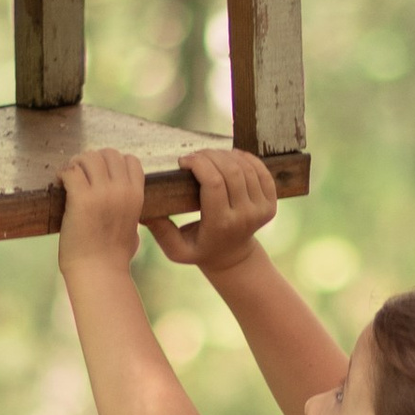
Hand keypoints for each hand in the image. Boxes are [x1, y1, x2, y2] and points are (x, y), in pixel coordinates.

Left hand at [56, 147, 151, 272]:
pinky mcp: (81, 199)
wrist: (99, 273)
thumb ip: (131, 214)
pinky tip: (59, 185)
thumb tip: (130, 215)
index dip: (113, 163)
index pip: (130, 161)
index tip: (100, 175)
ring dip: (76, 164)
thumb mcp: (133, 230)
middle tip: (80, 174)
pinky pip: (70, 171)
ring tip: (69, 178)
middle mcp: (122, 191)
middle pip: (108, 154)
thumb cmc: (114, 258)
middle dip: (92, 160)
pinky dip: (62, 175)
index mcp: (137, 196)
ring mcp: (102, 194)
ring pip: (89, 158)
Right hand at [151, 148, 278, 276]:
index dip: (198, 164)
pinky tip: (230, 158)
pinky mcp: (271, 203)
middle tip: (195, 156)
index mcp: (221, 224)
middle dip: (210, 156)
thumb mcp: (176, 249)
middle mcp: (245, 216)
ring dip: (225, 155)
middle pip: (230, 171)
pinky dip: (245, 159)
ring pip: (245, 168)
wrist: (233, 258)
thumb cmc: (200, 250)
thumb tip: (143, 211)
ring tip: (209, 157)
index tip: (184, 161)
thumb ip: (160, 231)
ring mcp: (261, 209)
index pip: (213, 183)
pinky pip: (261, 171)